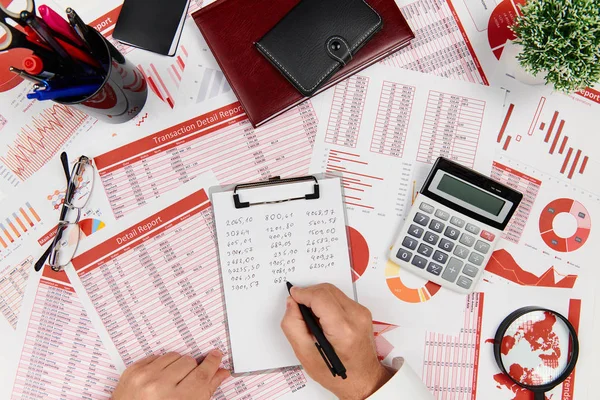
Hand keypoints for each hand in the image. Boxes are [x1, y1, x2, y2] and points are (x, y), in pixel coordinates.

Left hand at [112, 351, 229, 399]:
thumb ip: (205, 391)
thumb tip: (220, 373)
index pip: (202, 375)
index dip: (212, 363)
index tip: (216, 356)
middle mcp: (159, 387)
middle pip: (189, 362)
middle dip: (191, 369)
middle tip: (185, 380)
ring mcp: (144, 377)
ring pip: (174, 356)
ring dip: (176, 365)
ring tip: (170, 381)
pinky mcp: (133, 370)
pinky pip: (156, 356)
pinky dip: (160, 365)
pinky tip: (157, 378)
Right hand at [281, 284, 391, 399]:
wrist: (363, 379)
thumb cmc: (337, 373)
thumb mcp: (306, 355)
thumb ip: (293, 326)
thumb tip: (291, 303)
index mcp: (343, 330)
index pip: (320, 298)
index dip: (302, 294)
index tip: (292, 296)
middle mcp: (356, 317)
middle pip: (326, 290)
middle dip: (308, 294)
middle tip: (298, 309)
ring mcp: (361, 312)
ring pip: (332, 291)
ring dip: (317, 298)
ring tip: (310, 316)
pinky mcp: (362, 311)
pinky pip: (339, 297)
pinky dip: (326, 302)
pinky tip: (322, 318)